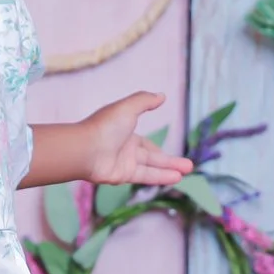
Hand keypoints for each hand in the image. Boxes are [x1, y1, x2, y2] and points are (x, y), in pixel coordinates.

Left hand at [76, 92, 194, 186]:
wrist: (84, 148)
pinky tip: (176, 178)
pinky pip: (145, 176)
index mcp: (125, 133)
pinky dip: (161, 177)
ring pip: (152, 167)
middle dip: (170, 161)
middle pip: (152, 157)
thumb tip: (162, 95)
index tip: (169, 150)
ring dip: (169, 169)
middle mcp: (125, 149)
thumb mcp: (128, 107)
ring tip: (187, 171)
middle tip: (189, 165)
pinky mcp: (123, 176)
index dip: (157, 147)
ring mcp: (124, 164)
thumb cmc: (105, 125)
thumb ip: (145, 100)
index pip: (145, 143)